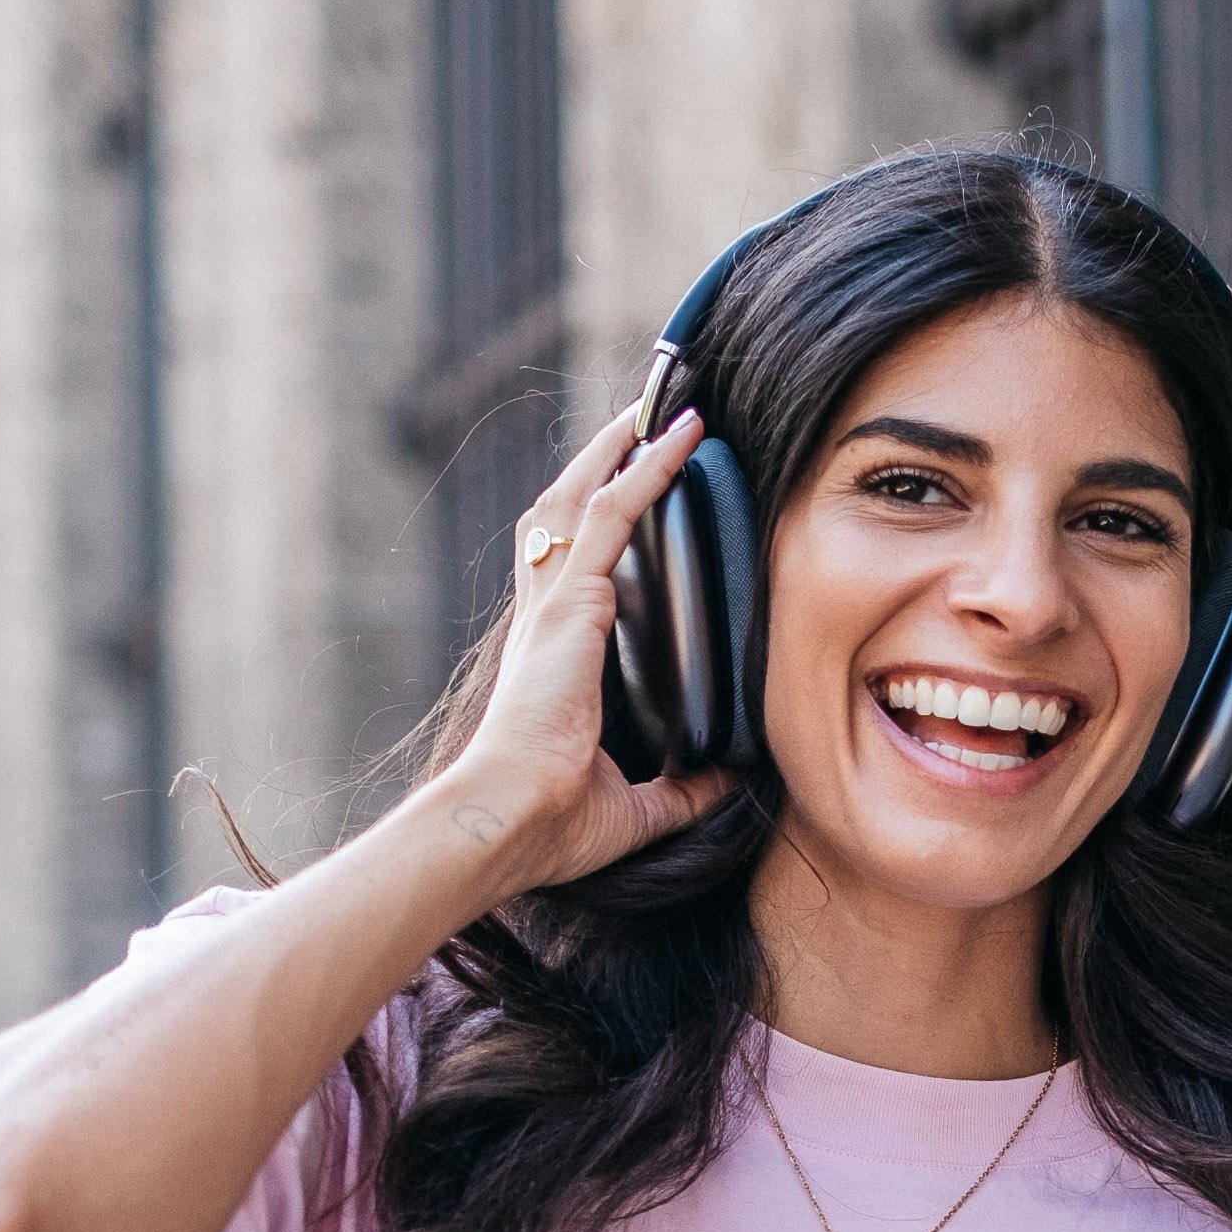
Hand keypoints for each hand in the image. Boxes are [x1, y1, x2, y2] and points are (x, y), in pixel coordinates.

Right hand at [428, 407, 735, 892]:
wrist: (507, 822)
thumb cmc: (549, 825)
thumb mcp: (637, 807)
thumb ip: (681, 790)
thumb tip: (725, 784)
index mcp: (551, 659)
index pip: (568, 569)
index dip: (591, 523)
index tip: (621, 488)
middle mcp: (543, 620)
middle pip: (563, 512)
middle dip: (598, 461)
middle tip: (636, 419)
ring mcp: (552, 606)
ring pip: (581, 496)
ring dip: (617, 447)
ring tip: (657, 406)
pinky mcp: (569, 604)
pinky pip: (612, 514)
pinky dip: (646, 469)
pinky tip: (680, 437)